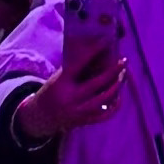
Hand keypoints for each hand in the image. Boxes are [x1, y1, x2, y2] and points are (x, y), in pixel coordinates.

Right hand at [34, 12, 127, 135]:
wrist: (39, 118)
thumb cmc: (52, 91)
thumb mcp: (58, 77)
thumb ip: (75, 68)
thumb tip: (97, 54)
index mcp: (61, 83)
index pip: (79, 64)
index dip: (93, 52)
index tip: (105, 42)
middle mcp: (69, 98)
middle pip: (96, 84)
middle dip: (112, 72)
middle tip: (123, 61)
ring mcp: (77, 112)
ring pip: (103, 99)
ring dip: (116, 87)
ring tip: (122, 76)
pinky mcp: (82, 121)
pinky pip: (103, 115)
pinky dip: (113, 107)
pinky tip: (119, 97)